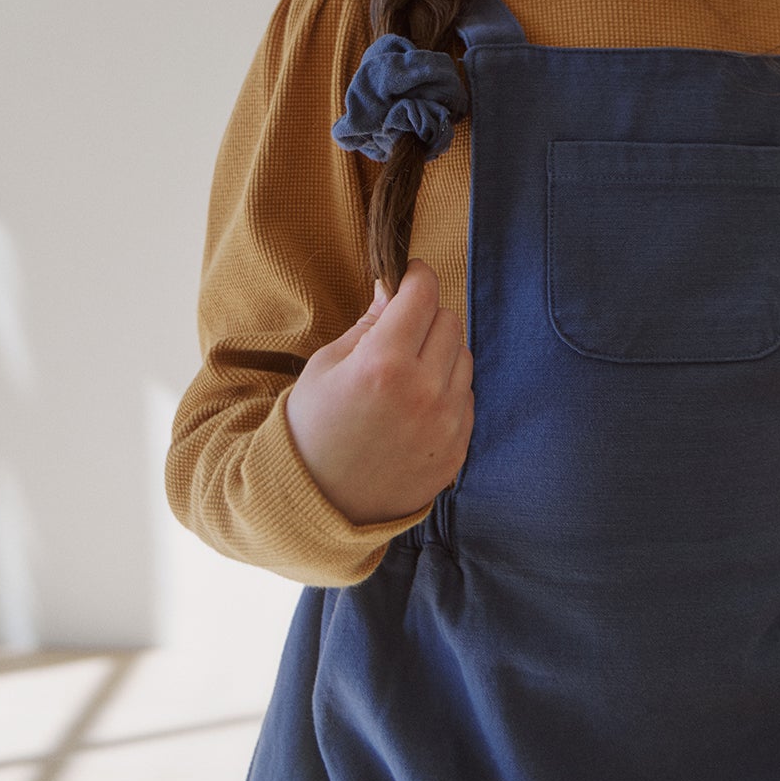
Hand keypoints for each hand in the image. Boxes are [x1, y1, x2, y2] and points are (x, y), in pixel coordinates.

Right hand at [284, 257, 474, 525]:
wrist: (319, 503)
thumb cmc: (313, 427)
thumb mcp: (327, 364)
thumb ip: (370, 322)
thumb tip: (395, 287)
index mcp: (385, 364)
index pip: (424, 294)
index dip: (416, 277)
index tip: (408, 277)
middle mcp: (424, 392)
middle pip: (449, 320)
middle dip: (425, 315)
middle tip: (399, 330)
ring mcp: (445, 425)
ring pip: (463, 357)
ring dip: (440, 353)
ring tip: (405, 372)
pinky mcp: (457, 450)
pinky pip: (466, 397)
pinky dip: (447, 391)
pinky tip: (414, 405)